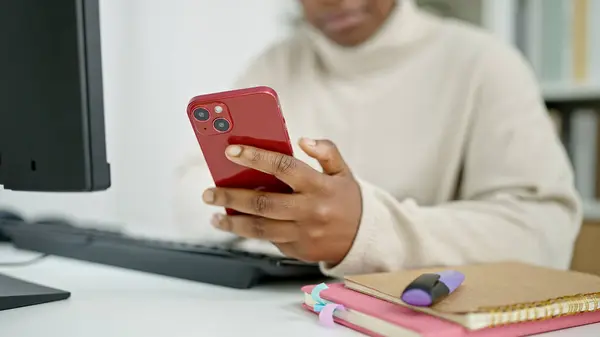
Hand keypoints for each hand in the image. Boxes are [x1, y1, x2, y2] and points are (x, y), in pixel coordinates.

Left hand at [202, 138, 361, 264]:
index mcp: (319, 186)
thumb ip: (327, 151)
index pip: (282, 167)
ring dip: (232, 222)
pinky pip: (269, 239)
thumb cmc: (348, 200)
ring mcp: (302, 233)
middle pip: (262, 202)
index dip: (255, 157)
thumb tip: (304, 140)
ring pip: (259, 228)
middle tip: (209, 192)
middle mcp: (309, 210)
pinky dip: (250, 232)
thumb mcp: (343, 172)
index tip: (231, 151)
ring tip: (215, 215)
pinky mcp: (297, 249)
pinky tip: (236, 224)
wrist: (364, 238)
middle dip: (231, 196)